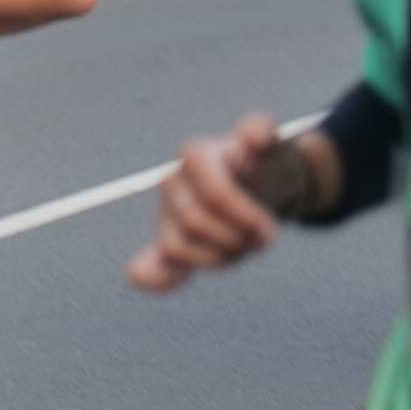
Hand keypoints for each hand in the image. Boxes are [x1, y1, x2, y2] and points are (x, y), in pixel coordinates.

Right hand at [128, 113, 285, 292]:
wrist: (265, 185)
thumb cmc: (265, 165)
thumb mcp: (270, 146)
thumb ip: (261, 133)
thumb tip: (254, 137)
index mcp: (195, 153)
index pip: (215, 194)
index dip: (244, 217)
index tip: (270, 228)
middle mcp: (173, 179)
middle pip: (196, 222)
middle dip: (234, 238)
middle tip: (264, 238)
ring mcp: (167, 211)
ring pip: (178, 247)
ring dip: (218, 257)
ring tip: (245, 247)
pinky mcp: (167, 239)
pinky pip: (152, 260)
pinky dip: (152, 274)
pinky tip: (139, 276)